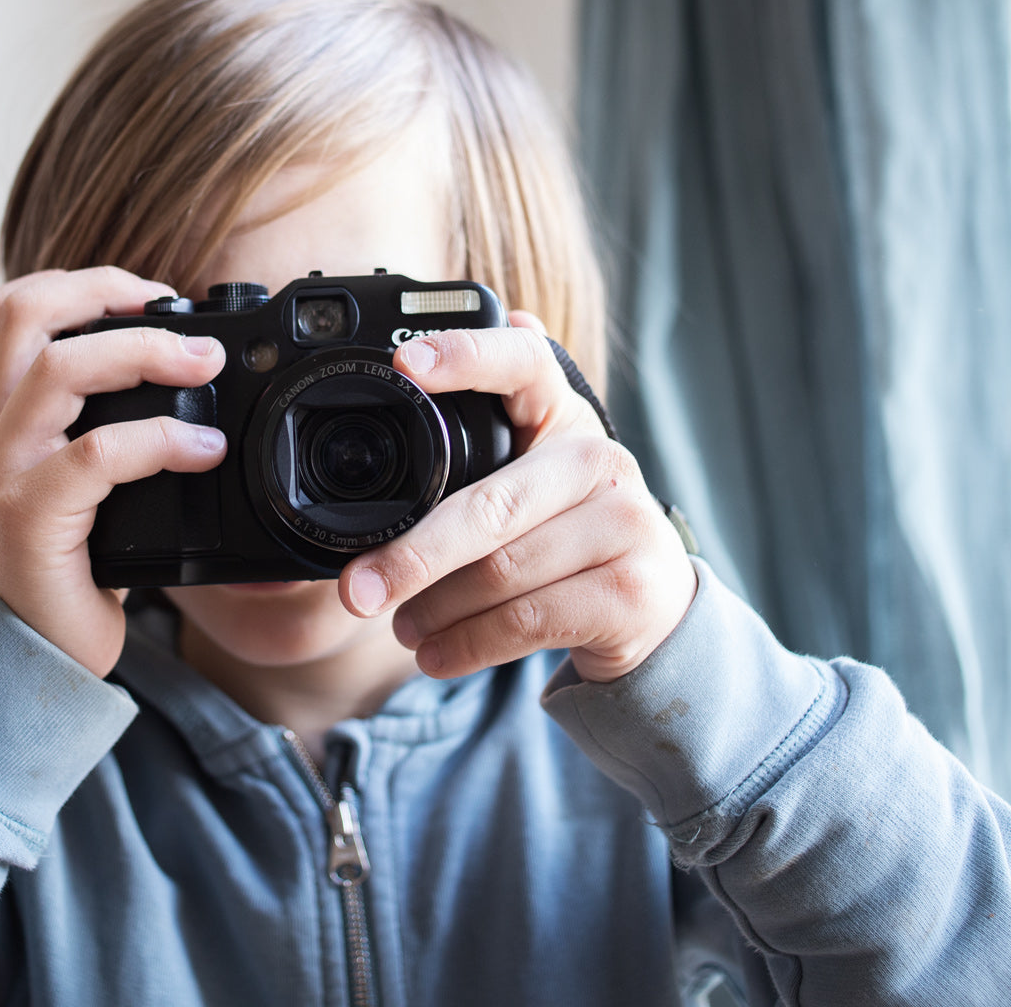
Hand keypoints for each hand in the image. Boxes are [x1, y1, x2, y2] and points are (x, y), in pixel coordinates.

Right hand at [0, 266, 227, 676]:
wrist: (31, 656)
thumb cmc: (68, 563)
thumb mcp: (74, 476)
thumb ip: (99, 419)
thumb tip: (187, 366)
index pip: (7, 308)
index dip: (80, 284)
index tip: (152, 298)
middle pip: (23, 313)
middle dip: (110, 296)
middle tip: (188, 330)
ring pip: (57, 370)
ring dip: (142, 354)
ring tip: (204, 367)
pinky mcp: (27, 518)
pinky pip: (94, 455)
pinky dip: (159, 440)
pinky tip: (203, 451)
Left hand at [338, 313, 696, 682]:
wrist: (653, 608)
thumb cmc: (563, 530)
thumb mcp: (527, 475)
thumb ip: (479, 431)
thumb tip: (406, 364)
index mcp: (563, 413)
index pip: (522, 361)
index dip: (467, 356)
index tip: (406, 364)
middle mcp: (601, 459)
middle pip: (491, 506)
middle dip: (414, 555)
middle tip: (357, 589)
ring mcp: (625, 525)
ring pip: (500, 573)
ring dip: (435, 610)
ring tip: (400, 625)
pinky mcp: (629, 592)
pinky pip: (526, 621)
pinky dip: (467, 644)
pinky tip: (435, 654)